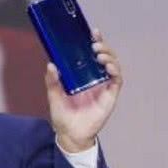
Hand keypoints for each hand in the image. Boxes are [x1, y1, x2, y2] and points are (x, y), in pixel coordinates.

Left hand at [47, 28, 122, 152]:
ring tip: (98, 53)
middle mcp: (96, 78)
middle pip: (105, 56)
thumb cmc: (63, 116)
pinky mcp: (110, 95)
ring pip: (113, 65)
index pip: (92, 55)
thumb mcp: (54, 96)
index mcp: (84, 76)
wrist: (70, 135)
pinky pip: (116, 79)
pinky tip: (107, 66)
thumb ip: (53, 81)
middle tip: (94, 43)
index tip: (92, 32)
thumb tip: (51, 64)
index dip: (95, 42)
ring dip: (108, 56)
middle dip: (102, 47)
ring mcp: (104, 86)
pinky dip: (114, 71)